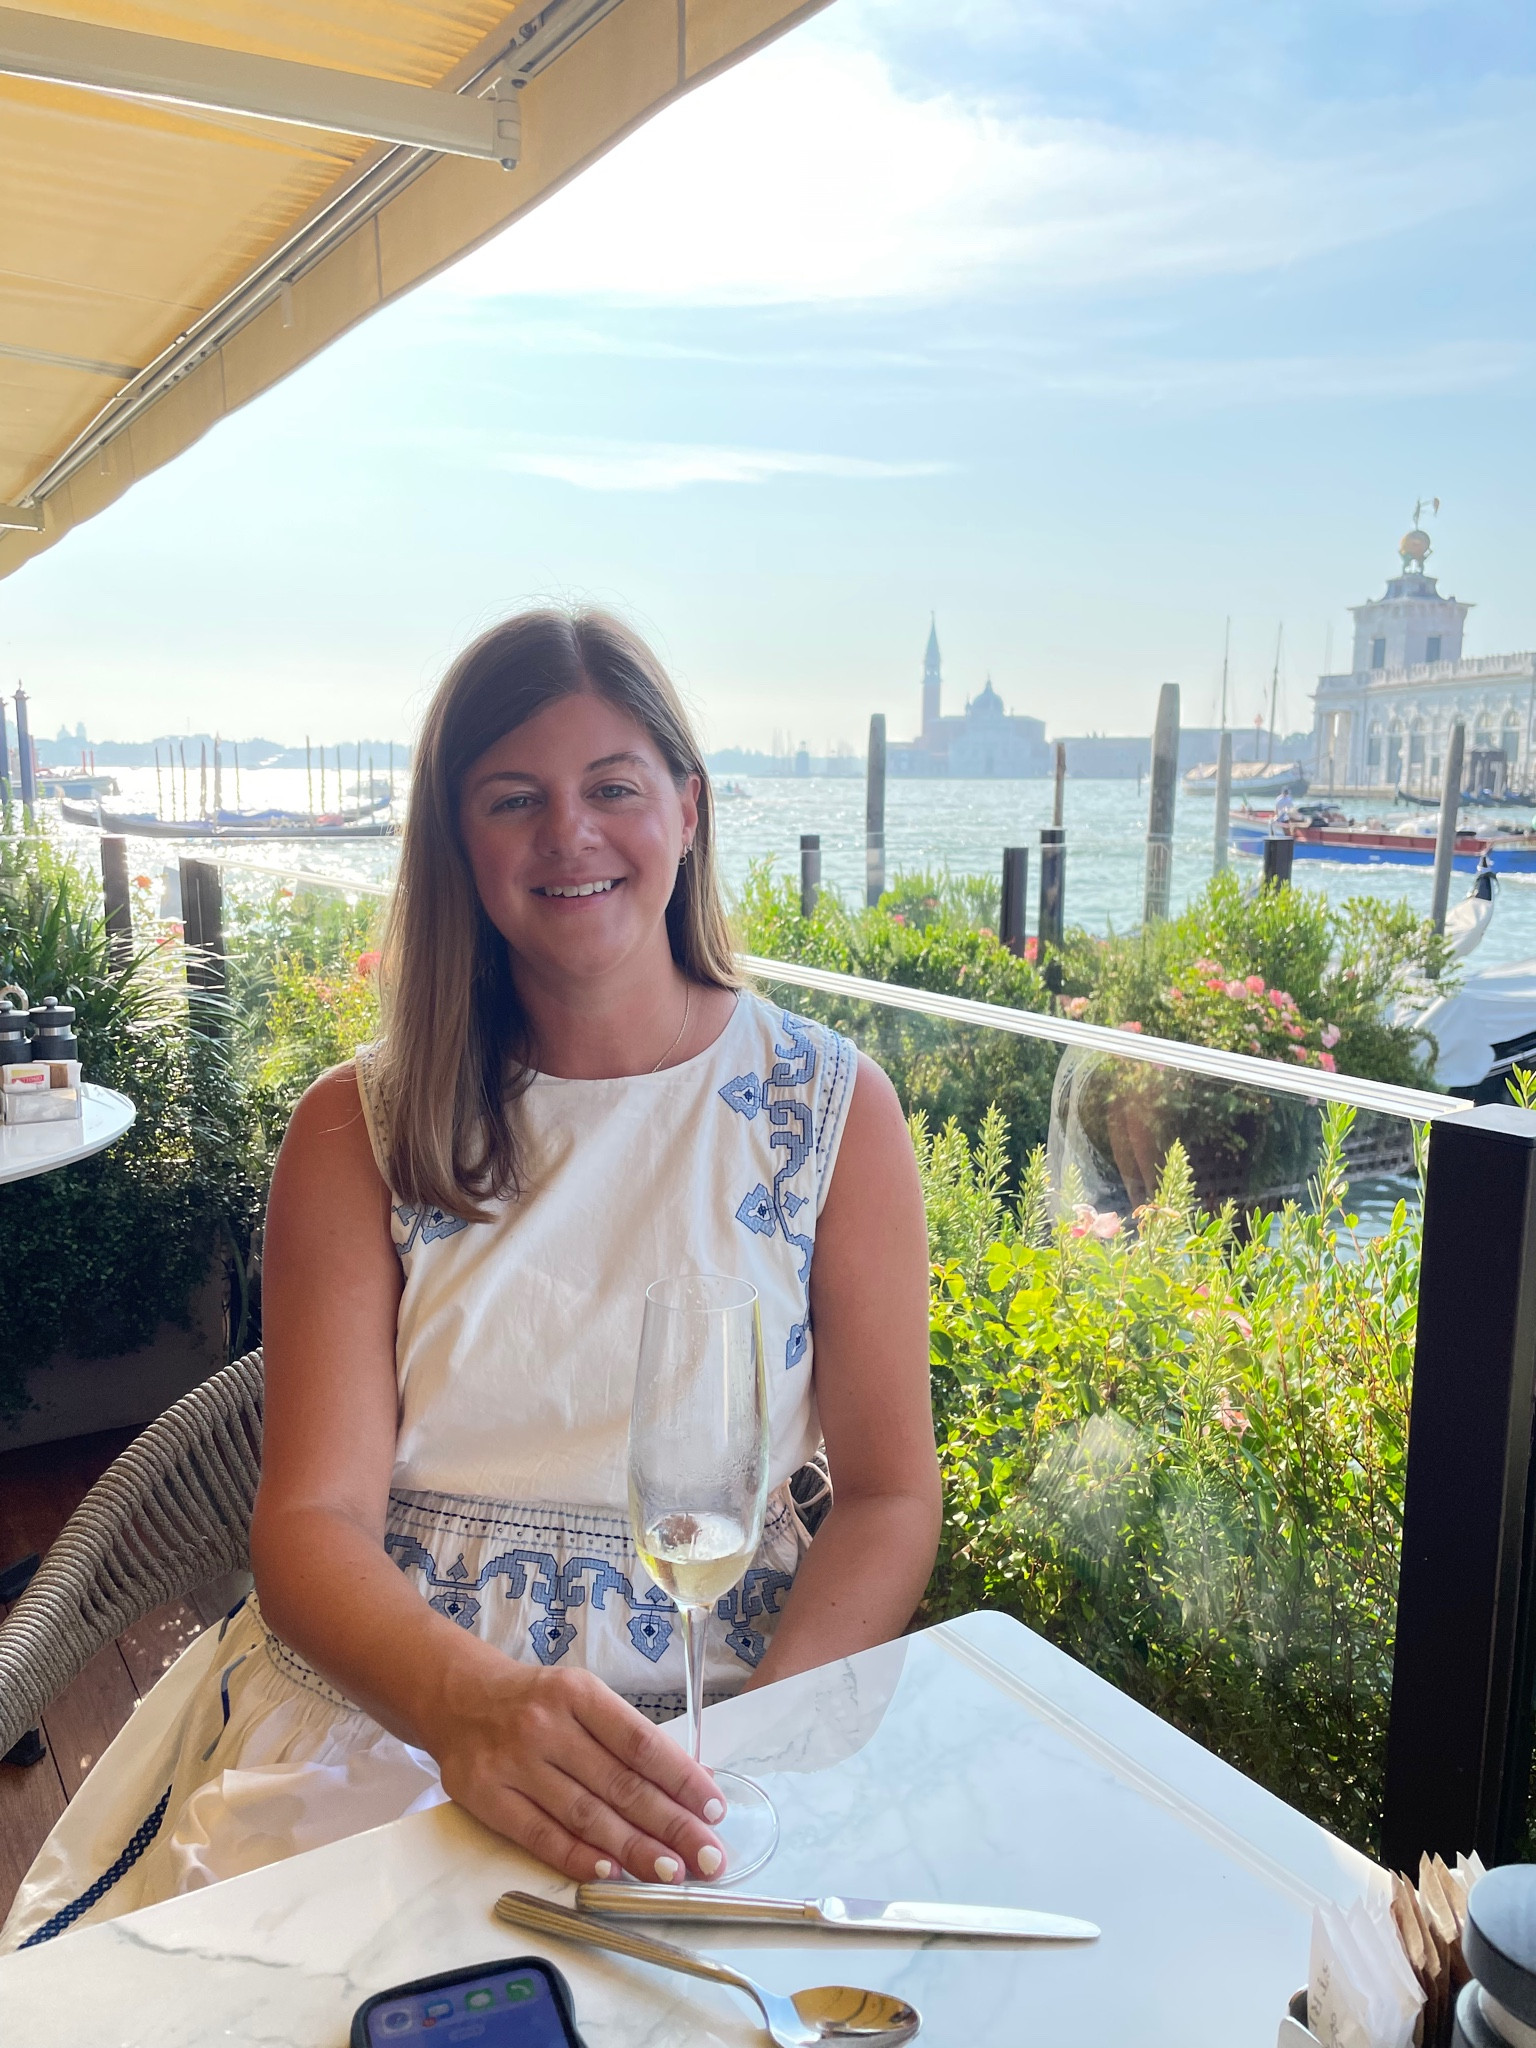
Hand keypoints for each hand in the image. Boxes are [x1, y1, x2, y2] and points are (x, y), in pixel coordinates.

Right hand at [425, 1657, 727, 1883]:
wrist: (457, 1697)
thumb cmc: (535, 1702)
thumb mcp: (582, 1698)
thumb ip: (627, 1738)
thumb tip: (690, 1784)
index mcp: (579, 1693)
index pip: (641, 1743)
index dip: (682, 1779)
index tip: (714, 1810)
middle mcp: (546, 1725)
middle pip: (619, 1784)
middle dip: (670, 1824)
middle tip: (708, 1856)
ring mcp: (513, 1762)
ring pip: (584, 1814)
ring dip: (632, 1849)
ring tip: (670, 1872)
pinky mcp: (486, 1797)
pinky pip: (539, 1835)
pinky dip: (578, 1857)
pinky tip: (611, 1873)